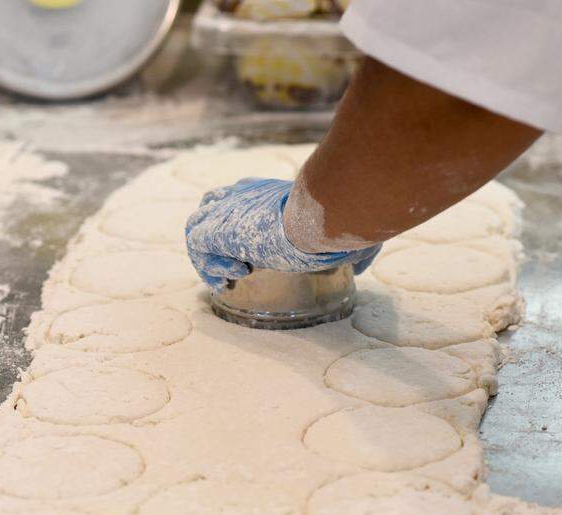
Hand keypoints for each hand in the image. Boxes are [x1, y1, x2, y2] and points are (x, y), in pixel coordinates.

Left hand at [184, 178, 381, 291]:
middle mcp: (242, 194)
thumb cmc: (341, 220)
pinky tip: (236, 274)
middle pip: (210, 207)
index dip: (238, 225)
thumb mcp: (350, 234)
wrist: (325, 214)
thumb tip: (364, 266)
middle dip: (216, 239)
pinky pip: (197, 246)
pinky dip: (211, 266)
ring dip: (213, 257)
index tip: (250, 257)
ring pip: (198, 229)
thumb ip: (355, 248)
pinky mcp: (216, 230)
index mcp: (266, 191)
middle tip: (238, 266)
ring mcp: (227, 211)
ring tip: (237, 274)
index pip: (236, 197)